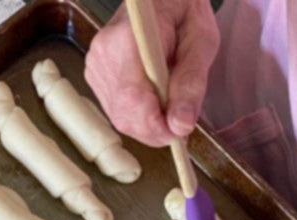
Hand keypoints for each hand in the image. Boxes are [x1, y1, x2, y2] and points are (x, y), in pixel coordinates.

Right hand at [84, 0, 219, 145]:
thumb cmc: (183, 10)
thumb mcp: (201, 41)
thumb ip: (191, 84)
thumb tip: (181, 126)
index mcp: (127, 41)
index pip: (134, 102)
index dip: (157, 127)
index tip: (181, 131)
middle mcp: (103, 56)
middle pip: (125, 116)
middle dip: (156, 128)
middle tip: (180, 118)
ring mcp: (95, 68)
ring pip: (121, 118)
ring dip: (149, 122)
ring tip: (169, 99)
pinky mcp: (95, 77)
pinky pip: (117, 111)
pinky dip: (139, 114)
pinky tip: (154, 96)